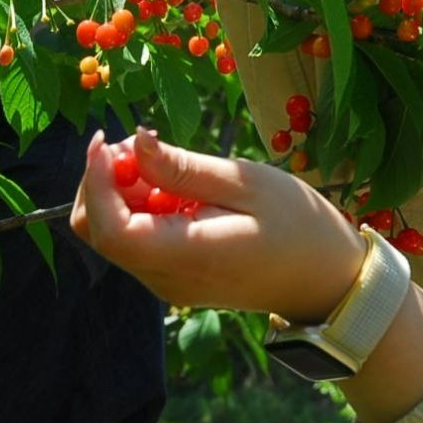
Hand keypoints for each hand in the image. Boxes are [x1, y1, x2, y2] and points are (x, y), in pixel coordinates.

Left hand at [71, 128, 365, 323]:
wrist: (326, 279)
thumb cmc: (298, 225)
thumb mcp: (246, 184)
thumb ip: (184, 169)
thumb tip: (134, 142)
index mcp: (186, 256)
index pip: (111, 228)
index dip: (96, 181)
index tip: (106, 139)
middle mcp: (165, 279)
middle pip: (99, 231)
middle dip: (105, 182)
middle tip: (142, 146)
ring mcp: (167, 283)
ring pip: (114, 235)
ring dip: (124, 193)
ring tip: (168, 165)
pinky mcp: (173, 278)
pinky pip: (138, 242)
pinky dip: (142, 209)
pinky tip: (178, 190)